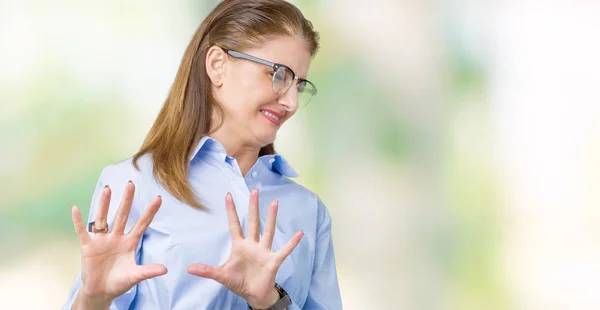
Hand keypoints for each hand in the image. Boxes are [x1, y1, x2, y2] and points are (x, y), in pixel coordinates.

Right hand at [70, 181, 166, 306]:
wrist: (100, 292)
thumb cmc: (119, 282)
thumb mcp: (135, 276)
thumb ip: (148, 271)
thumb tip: (165, 269)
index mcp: (130, 242)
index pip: (142, 224)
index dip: (150, 212)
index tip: (158, 198)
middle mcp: (116, 237)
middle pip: (123, 215)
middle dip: (127, 200)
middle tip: (130, 184)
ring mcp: (102, 240)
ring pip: (103, 219)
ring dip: (104, 204)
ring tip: (107, 189)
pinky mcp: (88, 247)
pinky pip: (82, 231)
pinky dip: (78, 221)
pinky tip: (75, 209)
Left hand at [187, 189, 302, 308]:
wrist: (253, 295)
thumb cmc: (238, 282)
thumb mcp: (221, 275)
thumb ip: (207, 270)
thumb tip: (189, 268)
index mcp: (239, 246)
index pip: (234, 224)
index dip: (231, 210)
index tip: (228, 195)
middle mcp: (252, 245)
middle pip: (252, 222)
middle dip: (253, 207)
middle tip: (255, 190)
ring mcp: (264, 251)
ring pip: (268, 231)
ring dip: (271, 217)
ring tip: (274, 203)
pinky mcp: (273, 260)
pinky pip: (284, 250)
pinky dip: (292, 243)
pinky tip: (299, 233)